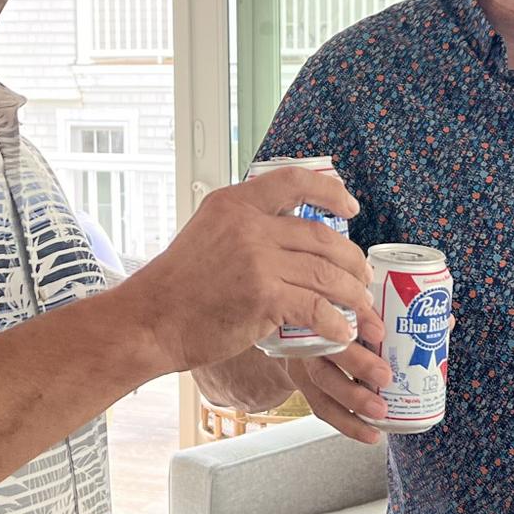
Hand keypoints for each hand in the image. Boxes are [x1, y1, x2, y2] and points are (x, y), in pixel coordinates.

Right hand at [115, 167, 373, 374]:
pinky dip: (335, 323)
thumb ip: (245, 226)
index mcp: (234, 202)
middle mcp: (248, 224)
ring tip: (360, 308)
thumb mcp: (207, 234)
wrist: (150, 321)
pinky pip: (316, 307)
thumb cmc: (177, 287)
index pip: (294, 181)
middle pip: (321, 236)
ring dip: (352, 294)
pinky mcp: (263, 297)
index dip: (330, 192)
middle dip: (351, 259)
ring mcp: (257, 260)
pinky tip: (341, 332)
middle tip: (362, 276)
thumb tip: (289, 230)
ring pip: (325, 272)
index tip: (351, 207)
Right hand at [284, 313, 392, 444]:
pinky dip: (347, 423)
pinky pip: (322, 406)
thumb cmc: (334, 317)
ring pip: (323, 381)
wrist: (293, 335)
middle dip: (358, 364)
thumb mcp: (350, 306)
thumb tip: (434, 315)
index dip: (359, 319)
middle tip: (384, 376)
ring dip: (353, 399)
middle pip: (329, 348)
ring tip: (380, 412)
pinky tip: (370, 432)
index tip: (380, 332)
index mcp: (325, 309)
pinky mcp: (304, 386)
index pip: (339, 310)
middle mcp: (310, 333)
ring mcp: (303, 361)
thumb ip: (381, 307)